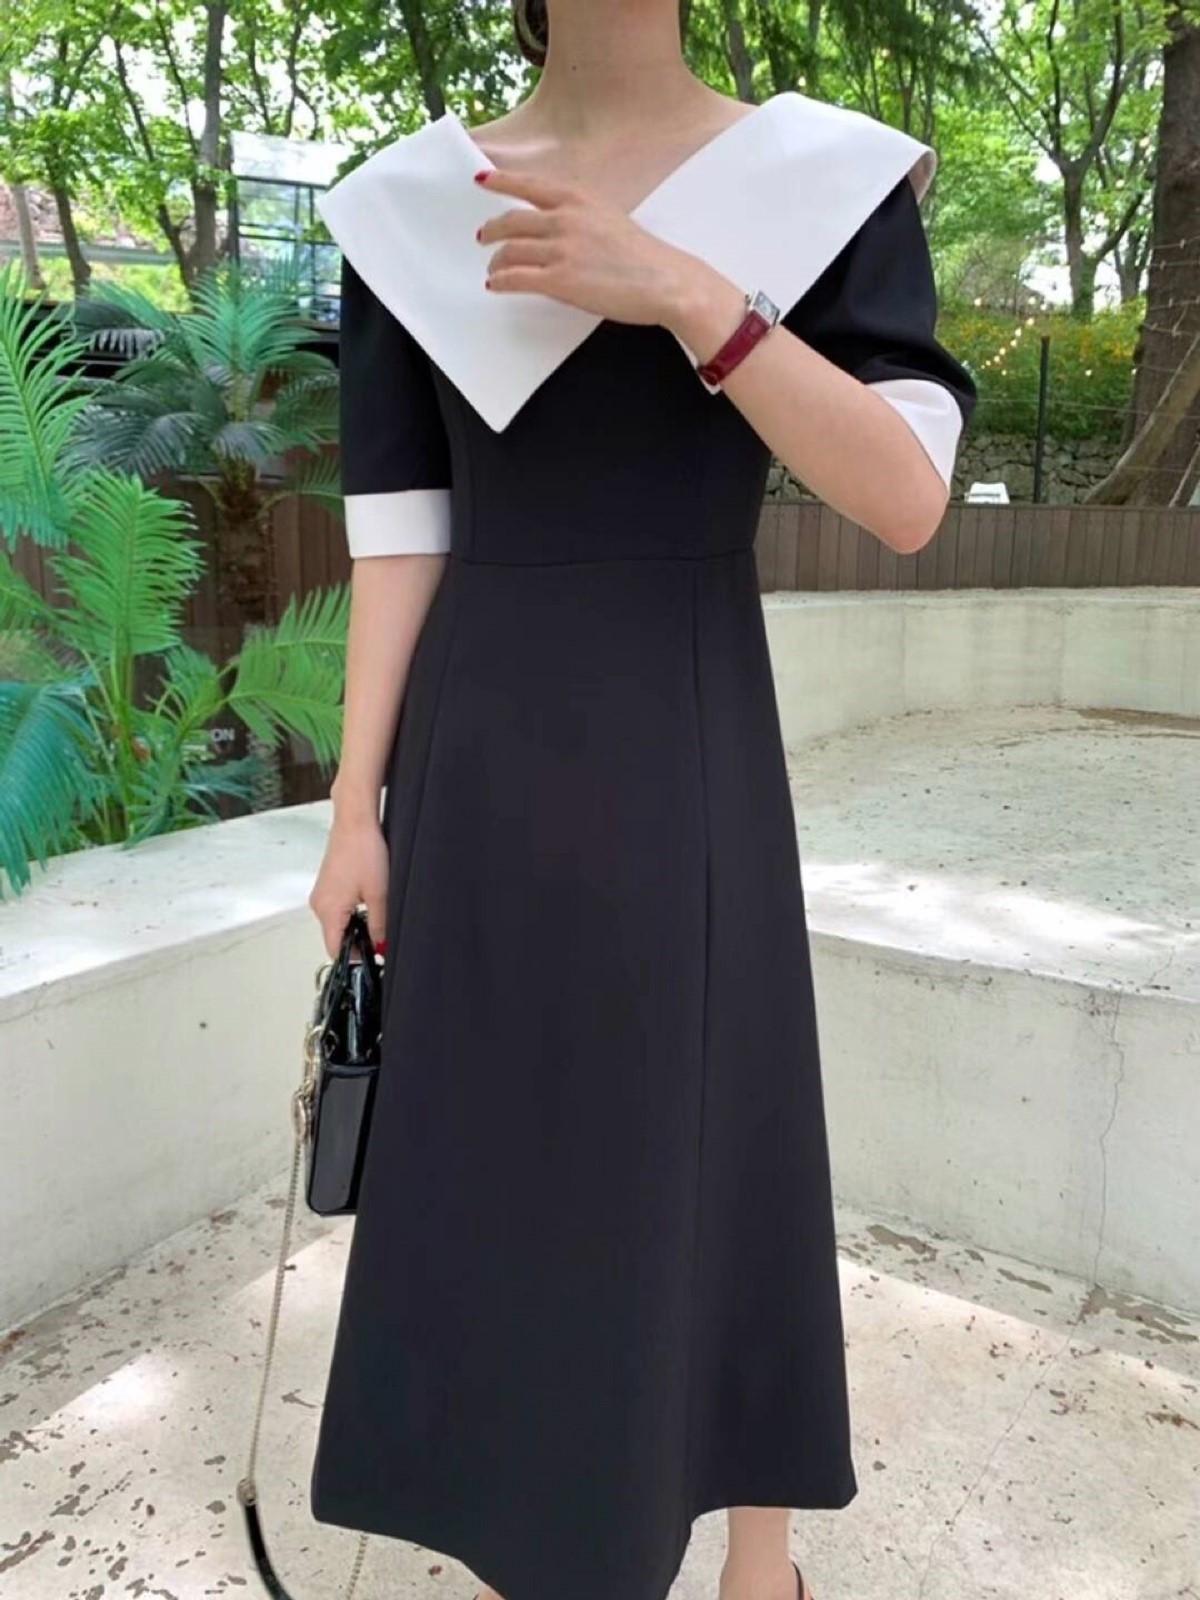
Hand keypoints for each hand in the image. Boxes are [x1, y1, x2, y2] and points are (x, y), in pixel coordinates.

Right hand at [308, 814, 389, 959]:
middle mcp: (319, 905)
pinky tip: (367, 900)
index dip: (354, 959)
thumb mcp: (379, 894)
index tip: (372, 960)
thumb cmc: (363, 851)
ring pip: (337, 923)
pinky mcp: (327, 885)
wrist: (355, 823)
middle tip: (380, 938)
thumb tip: (381, 946)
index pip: (335, 950)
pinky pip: (336, 909)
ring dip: (355, 925)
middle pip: (335, 937)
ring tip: (375, 912)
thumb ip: (379, 926)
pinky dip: (351, 912)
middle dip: (357, 941)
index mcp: (328, 911)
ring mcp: (321, 895)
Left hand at [474, 165, 728, 331]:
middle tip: (483, 238)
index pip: (529, 185)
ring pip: (510, 250)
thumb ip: (580, 217)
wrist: (665, 282)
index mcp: (578, 199)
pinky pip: (516, 278)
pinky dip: (501, 281)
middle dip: (492, 230)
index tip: (481, 179)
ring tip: (493, 269)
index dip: (501, 181)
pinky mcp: (560, 280)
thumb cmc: (643, 257)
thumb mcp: (609, 219)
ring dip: (496, 261)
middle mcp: (565, 219)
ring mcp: (561, 249)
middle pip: (511, 220)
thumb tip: (557, 227)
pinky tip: (496, 285)